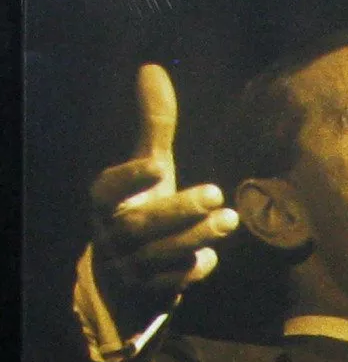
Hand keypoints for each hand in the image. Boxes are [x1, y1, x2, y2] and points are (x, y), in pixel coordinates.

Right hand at [89, 64, 238, 328]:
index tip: (158, 164)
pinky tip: (210, 258)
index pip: (108, 189)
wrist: (127, 274)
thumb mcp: (147, 169)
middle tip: (218, 195)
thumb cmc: (142, 208)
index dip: (130, 178)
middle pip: (142, 226)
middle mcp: (111, 235)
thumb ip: (152, 126)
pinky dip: (191, 271)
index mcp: (104, 202)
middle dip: (181, 210)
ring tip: (230, 220)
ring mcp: (129, 266)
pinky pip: (171, 284)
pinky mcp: (148, 292)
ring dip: (196, 238)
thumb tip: (152, 69)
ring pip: (159, 256)